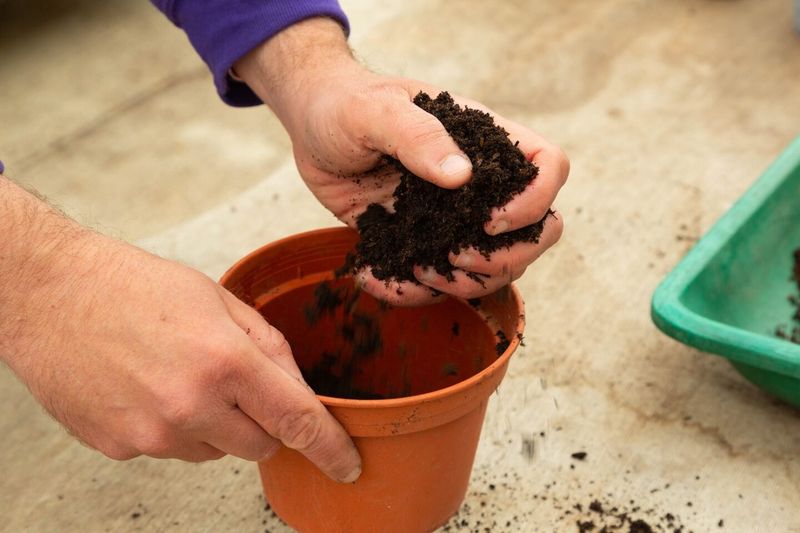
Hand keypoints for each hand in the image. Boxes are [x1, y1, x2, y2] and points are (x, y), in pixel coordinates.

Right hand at [0, 183, 359, 481]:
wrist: (51, 295)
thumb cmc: (133, 285)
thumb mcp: (218, 299)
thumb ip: (268, 346)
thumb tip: (298, 387)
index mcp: (224, 361)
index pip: (296, 419)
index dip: (329, 446)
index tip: (346, 464)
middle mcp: (190, 406)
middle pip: (261, 446)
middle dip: (262, 421)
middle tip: (235, 382)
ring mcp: (152, 434)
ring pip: (216, 451)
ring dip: (215, 424)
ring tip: (180, 374)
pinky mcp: (121, 447)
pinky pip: (172, 449)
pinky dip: (174, 427)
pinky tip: (150, 387)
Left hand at [236, 19, 567, 305]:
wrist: (313, 127)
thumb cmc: (347, 105)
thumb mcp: (376, 112)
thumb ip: (418, 137)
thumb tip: (462, 176)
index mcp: (484, 142)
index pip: (548, 167)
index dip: (537, 200)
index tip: (490, 219)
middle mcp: (479, 184)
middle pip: (538, 231)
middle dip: (506, 258)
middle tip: (454, 254)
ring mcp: (453, 217)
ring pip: (495, 268)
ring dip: (463, 283)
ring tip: (413, 267)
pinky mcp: (421, 241)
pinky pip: (436, 282)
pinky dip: (411, 292)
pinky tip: (373, 276)